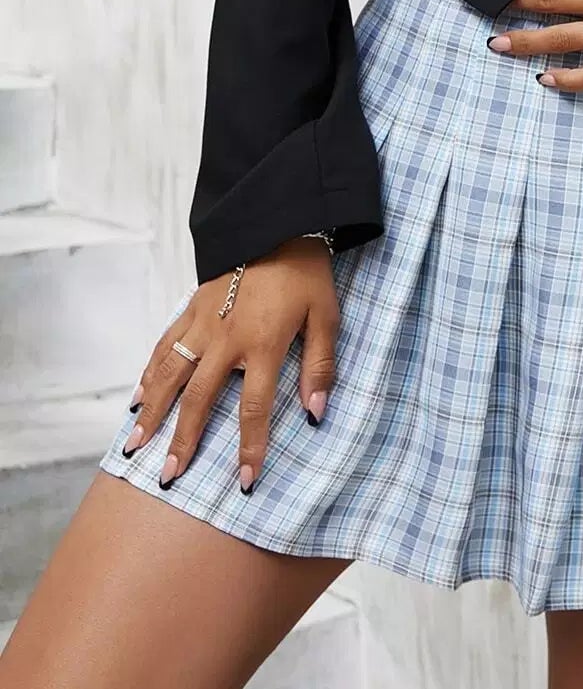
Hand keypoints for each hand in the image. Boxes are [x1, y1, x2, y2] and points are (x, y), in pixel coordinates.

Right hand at [121, 236, 339, 492]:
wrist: (278, 222)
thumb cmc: (307, 273)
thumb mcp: (326, 316)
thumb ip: (319, 365)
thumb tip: (316, 413)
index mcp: (263, 344)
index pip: (254, 408)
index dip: (250, 447)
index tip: (243, 482)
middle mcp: (226, 339)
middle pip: (198, 399)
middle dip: (183, 441)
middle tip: (169, 476)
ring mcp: (203, 323)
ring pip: (170, 374)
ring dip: (152, 412)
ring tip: (135, 444)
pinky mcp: (191, 307)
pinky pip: (165, 345)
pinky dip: (149, 372)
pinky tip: (139, 395)